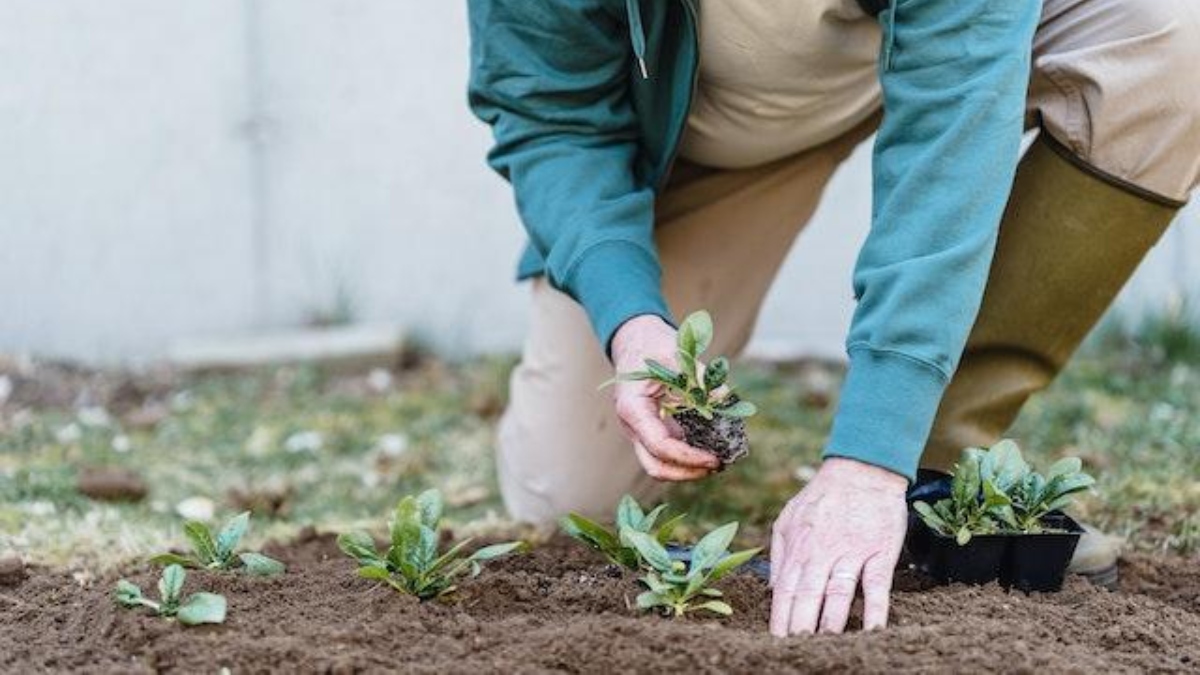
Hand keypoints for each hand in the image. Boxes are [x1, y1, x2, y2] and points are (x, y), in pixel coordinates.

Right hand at [609, 314, 720, 480]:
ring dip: (688, 468)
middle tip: (717, 466)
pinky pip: (668, 452)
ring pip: (660, 464)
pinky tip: (710, 449)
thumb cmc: (653, 345)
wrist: (636, 341)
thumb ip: (700, 377)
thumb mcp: (677, 355)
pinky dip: (688, 456)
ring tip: (718, 461)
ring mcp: (640, 431)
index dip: (689, 457)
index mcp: (633, 408)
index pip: (659, 446)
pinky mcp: (651, 430)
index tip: (714, 459)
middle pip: (655, 466)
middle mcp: (632, 425)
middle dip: (687, 472)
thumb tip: (725, 397)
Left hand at [769, 457, 907, 635]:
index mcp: (798, 546)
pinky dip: (875, 610)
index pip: (785, 590)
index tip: (776, 641)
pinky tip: (871, 631)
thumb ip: (780, 554)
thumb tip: (771, 590)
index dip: (780, 618)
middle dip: (800, 627)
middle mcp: (822, 551)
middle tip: (797, 650)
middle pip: (808, 596)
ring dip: (831, 623)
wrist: (861, 469)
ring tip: (825, 647)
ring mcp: (852, 552)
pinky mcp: (880, 551)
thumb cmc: (823, 496)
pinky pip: (877, 585)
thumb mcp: (788, 518)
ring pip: (838, 593)